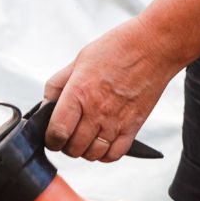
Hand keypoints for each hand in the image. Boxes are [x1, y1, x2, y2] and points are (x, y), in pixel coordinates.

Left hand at [44, 16, 181, 161]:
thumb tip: (45, 106)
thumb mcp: (78, 61)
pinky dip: (105, 154)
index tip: (52, 136)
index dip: (50, 140)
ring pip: (92, 155)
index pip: (57, 132)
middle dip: (66, 146)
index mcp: (78, 93)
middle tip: (69, 135)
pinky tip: (102, 142)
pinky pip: (114, 155)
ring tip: (85, 138)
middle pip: (73, 148)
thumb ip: (58, 86)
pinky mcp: (133, 126)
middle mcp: (96, 111)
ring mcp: (116, 121)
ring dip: (85, 151)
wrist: (155, 45)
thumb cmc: (116, 49)